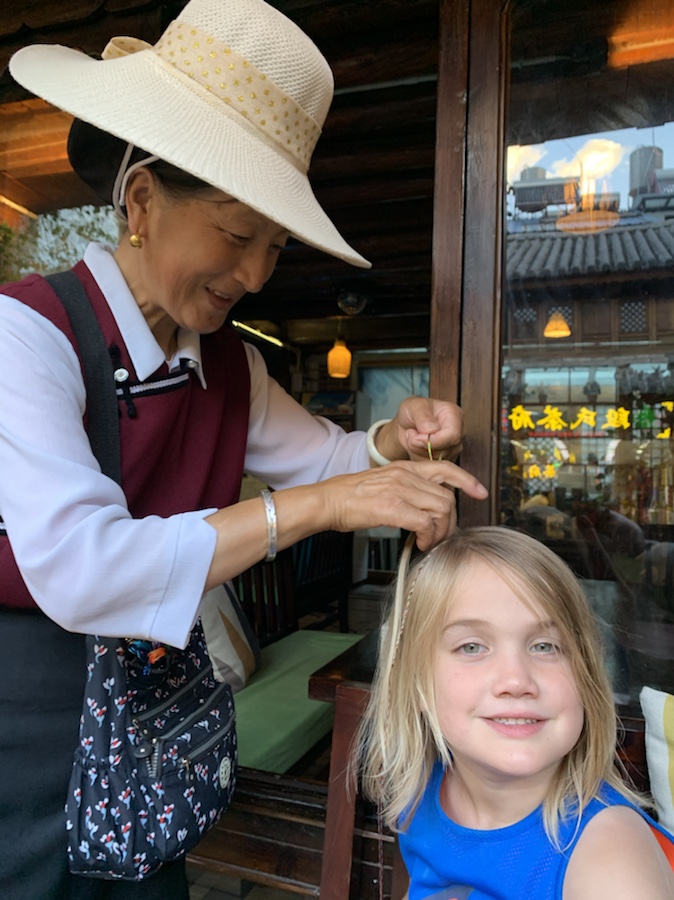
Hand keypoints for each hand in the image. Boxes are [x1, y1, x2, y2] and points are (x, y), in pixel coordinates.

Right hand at [318, 458, 487, 550]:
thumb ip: (407, 489)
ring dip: (440, 531)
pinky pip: (425, 523)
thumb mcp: (384, 482)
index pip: (446, 468)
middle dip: (450, 521)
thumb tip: (426, 509)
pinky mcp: (392, 507)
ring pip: (440, 510)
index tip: (480, 492)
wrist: (328, 501)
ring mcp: (399, 490)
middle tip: (442, 536)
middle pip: (447, 497)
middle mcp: (405, 475)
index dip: (467, 480)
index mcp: (404, 467)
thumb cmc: (351, 497)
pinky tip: (421, 544)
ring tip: (430, 542)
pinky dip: (429, 537)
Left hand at [375, 396, 463, 463]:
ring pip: (438, 460)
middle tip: (410, 437)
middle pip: (446, 450)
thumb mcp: (413, 406)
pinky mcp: (447, 459)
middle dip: (422, 447)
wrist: (407, 424)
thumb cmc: (412, 411)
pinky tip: (415, 448)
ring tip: (412, 439)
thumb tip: (432, 430)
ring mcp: (454, 447)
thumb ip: (423, 416)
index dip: (433, 441)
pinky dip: (419, 459)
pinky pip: (433, 466)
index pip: (453, 435)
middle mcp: (459, 431)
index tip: (415, 438)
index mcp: (454, 415)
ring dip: (419, 453)